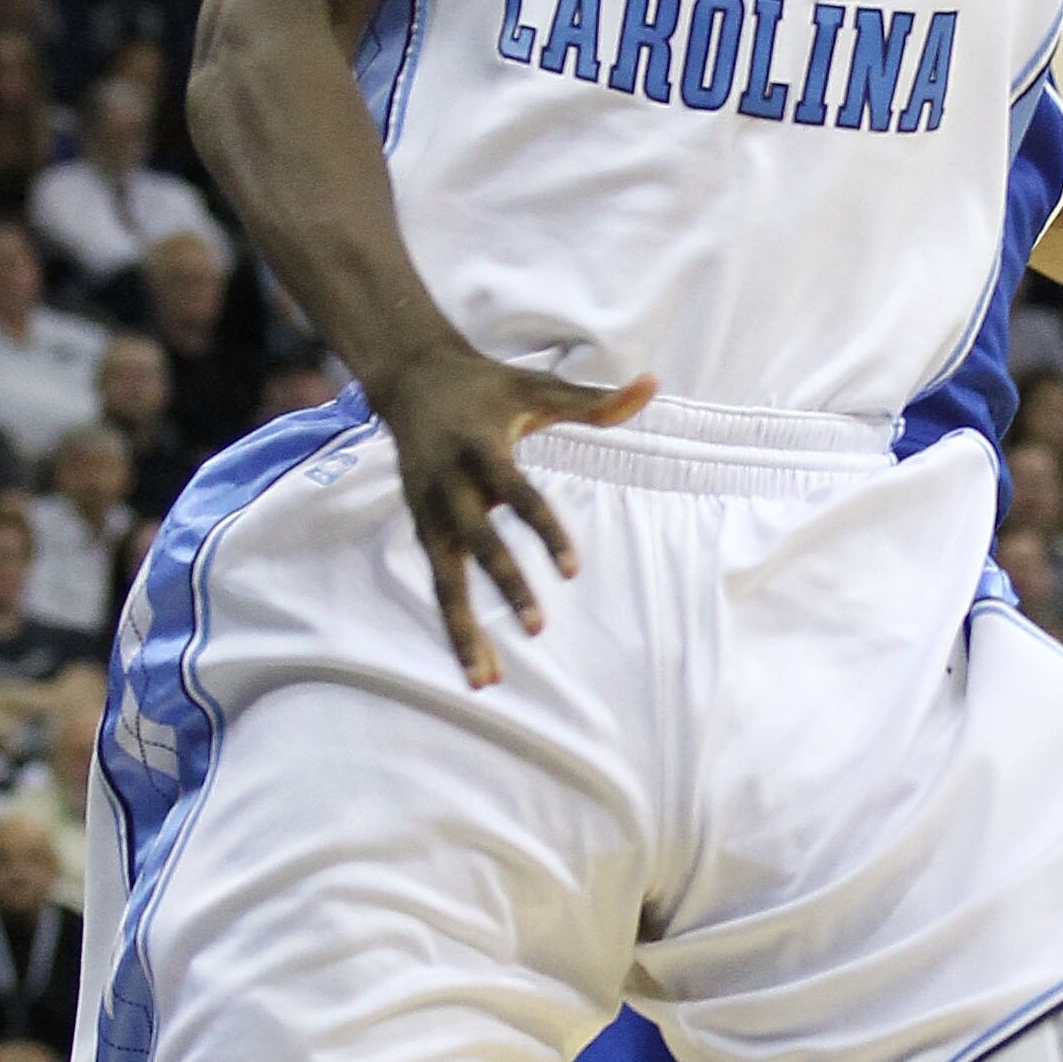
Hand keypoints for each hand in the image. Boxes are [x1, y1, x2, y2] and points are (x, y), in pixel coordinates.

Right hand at [370, 337, 653, 687]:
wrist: (410, 379)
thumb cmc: (487, 387)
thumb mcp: (538, 385)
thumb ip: (593, 400)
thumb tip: (652, 385)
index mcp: (480, 448)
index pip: (518, 494)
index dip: (545, 530)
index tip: (572, 570)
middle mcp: (448, 485)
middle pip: (475, 544)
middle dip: (504, 586)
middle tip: (537, 628)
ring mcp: (428, 511)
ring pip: (444, 579)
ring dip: (462, 631)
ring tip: (486, 681)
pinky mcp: (420, 528)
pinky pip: (439, 583)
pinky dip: (453, 623)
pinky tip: (476, 665)